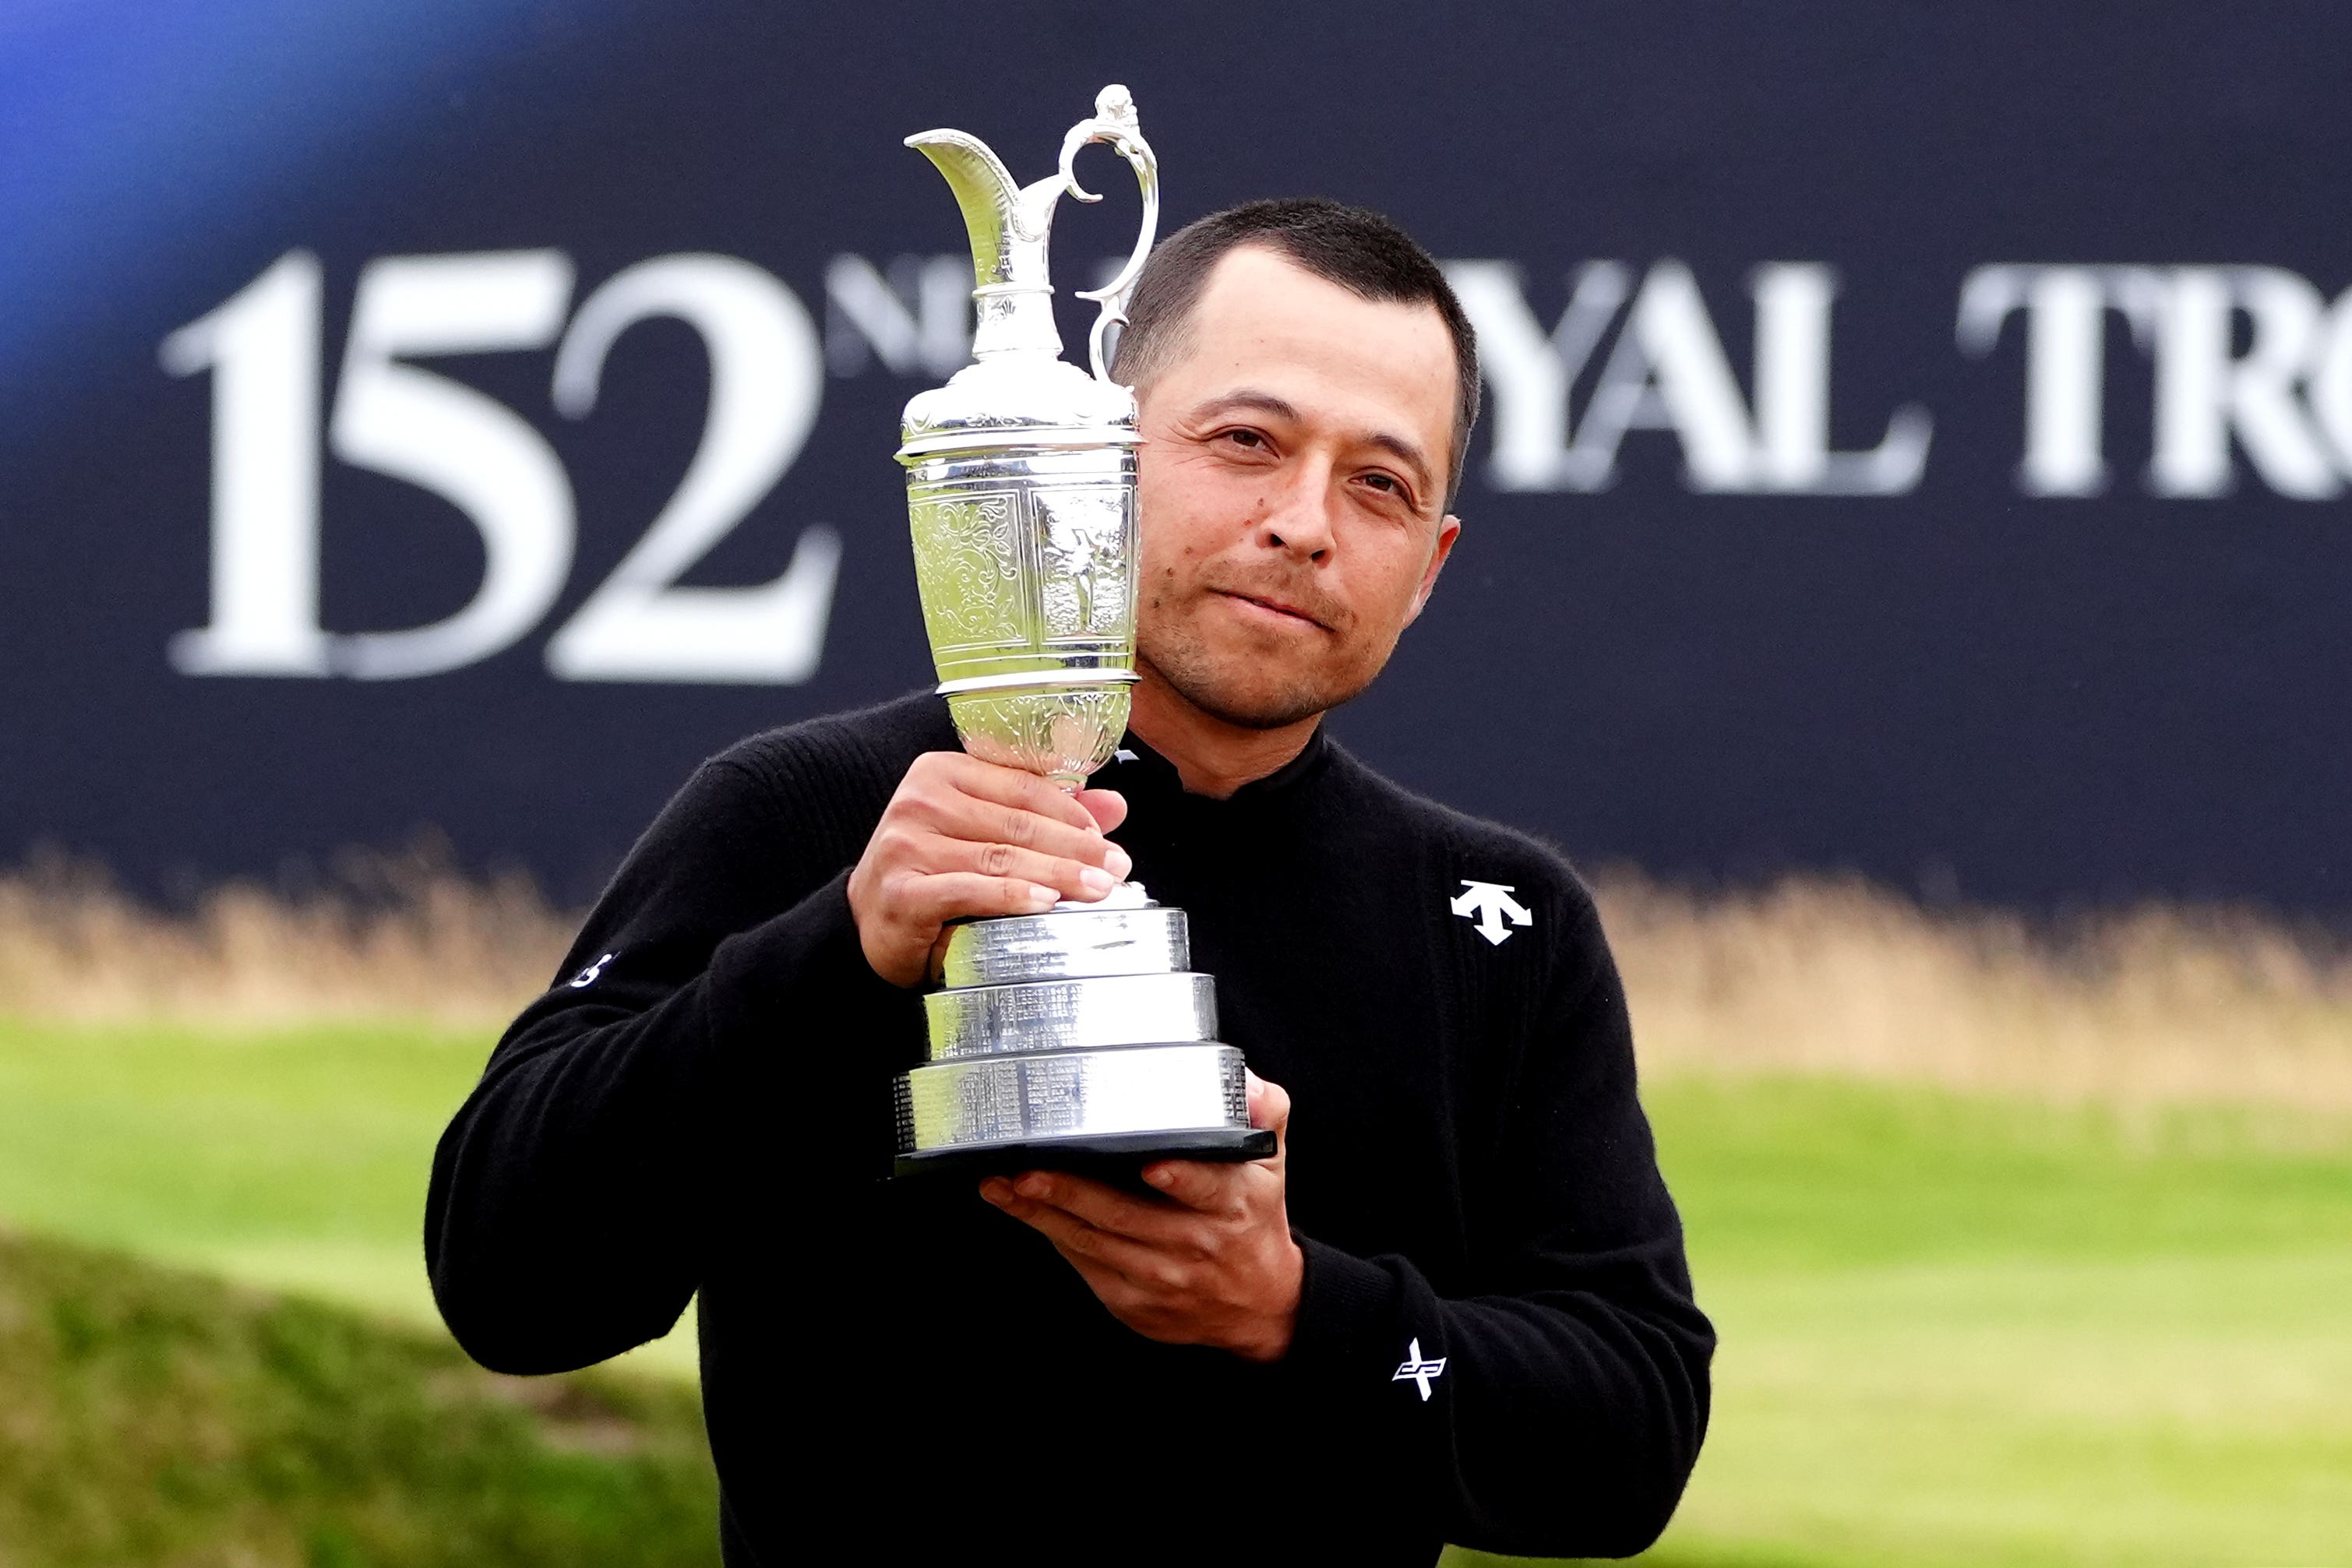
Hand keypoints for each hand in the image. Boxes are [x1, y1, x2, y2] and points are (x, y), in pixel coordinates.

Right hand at [847, 751, 1130, 986]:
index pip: (1022, 786)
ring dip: (1057, 874)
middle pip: (1016, 823)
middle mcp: (919, 800)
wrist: (871, 921)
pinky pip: (969, 890)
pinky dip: (1012, 896)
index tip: (1108, 838)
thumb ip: (1043, 815)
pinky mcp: (902, 890)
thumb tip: (1115, 805)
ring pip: (999, 857)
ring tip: (1098, 889)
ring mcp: (905, 844)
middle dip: (1075, 847)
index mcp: (942, 772)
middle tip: (1117, 868)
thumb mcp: (985, 833)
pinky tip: (1045, 902)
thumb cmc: (934, 871)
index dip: (1072, 811)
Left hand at [979, 1072, 1300, 1361]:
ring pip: (1093, 1241)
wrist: (1259, 1304)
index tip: (1152, 1164)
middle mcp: (1195, 1242)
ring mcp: (1161, 1277)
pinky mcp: (1133, 1302)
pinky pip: (1084, 1264)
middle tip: (1027, 1170)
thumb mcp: (1270, 1163)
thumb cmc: (1252, 1218)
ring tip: (1002, 1184)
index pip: (1206, 1188)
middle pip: (1126, 1216)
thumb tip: (1242, 1080)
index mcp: (1232, 1203)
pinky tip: (1020, 1209)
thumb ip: (1264, 1114)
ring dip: (1042, 1213)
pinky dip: (1050, 1235)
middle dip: (1071, 1192)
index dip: (1179, 1178)